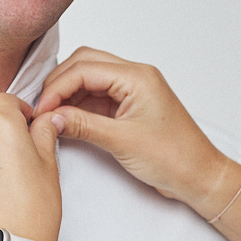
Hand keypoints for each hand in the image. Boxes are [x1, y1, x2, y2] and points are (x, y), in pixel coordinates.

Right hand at [34, 47, 239, 217]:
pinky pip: (96, 96)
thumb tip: (51, 117)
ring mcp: (132, 90)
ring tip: (50, 116)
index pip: (84, 69)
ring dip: (67, 94)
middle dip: (58, 84)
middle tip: (41, 110)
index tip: (40, 110)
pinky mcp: (129, 106)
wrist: (199, 176)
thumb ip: (83, 125)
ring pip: (88, 79)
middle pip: (84, 64)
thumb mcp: (122, 142)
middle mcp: (135, 76)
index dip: (57, 88)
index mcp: (137, 76)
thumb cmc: (174, 157)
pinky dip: (78, 105)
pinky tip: (66, 120)